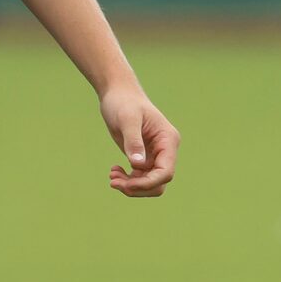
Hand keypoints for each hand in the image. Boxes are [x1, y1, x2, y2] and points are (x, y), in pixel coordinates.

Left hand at [98, 80, 177, 197]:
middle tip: (114, 182)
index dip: (148, 183)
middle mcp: (165, 150)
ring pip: (149, 183)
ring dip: (131, 186)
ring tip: (112, 177)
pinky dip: (127, 180)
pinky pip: (140, 178)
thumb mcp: (127, 120)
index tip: (128, 184)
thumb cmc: (123, 102)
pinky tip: (114, 171)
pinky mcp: (144, 158)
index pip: (166, 172)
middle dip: (138, 187)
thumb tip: (137, 164)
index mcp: (168, 140)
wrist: (117, 94)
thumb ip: (133, 141)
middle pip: (159, 183)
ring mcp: (155, 155)